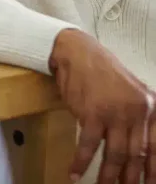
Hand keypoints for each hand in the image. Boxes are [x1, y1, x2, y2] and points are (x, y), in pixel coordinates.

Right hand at [49, 28, 154, 183]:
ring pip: (115, 155)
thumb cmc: (102, 72)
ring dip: (107, 177)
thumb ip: (138, 118)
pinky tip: (74, 173)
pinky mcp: (92, 113)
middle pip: (136, 155)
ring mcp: (115, 112)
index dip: (153, 171)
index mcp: (150, 106)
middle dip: (130, 178)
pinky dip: (80, 162)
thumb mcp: (130, 92)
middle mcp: (137, 110)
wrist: (77, 51)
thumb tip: (140, 153)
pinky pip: (88, 146)